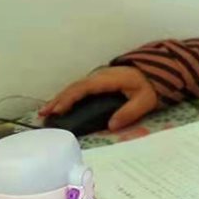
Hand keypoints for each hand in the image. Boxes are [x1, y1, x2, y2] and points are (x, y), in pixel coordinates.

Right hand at [39, 66, 157, 130]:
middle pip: (75, 87)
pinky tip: (61, 105)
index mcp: (109, 79)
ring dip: (61, 98)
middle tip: (43, 114)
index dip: (70, 98)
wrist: (155, 72)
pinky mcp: (100, 82)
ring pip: (75, 87)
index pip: (85, 87)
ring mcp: (99, 78)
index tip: (58, 110)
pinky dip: (68, 96)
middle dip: (59, 99)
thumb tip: (111, 126)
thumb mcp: (145, 100)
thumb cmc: (150, 86)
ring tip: (45, 111)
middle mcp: (101, 76)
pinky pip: (80, 88)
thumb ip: (129, 112)